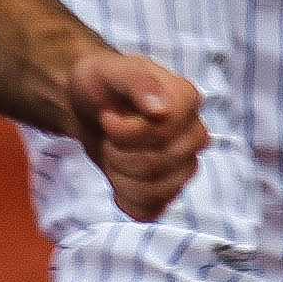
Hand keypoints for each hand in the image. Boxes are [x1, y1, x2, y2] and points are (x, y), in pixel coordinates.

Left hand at [54, 49, 206, 223]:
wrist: (88, 104)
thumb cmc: (103, 83)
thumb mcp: (112, 71)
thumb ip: (137, 83)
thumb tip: (162, 110)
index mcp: (187, 100)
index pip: (164, 132)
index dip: (127, 132)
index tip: (108, 117)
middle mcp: (194, 135)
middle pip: (159, 164)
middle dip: (119, 153)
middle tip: (108, 135)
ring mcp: (184, 166)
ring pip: (157, 191)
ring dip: (120, 176)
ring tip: (113, 154)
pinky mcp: (168, 190)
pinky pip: (151, 210)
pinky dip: (126, 198)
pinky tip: (118, 177)